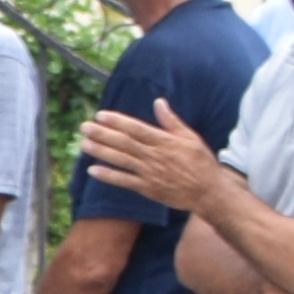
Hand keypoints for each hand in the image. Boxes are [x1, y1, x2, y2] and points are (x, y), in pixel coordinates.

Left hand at [85, 103, 223, 211]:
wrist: (209, 192)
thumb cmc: (201, 162)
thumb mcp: (190, 137)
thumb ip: (171, 121)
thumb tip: (159, 102)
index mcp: (165, 141)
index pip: (136, 128)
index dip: (117, 121)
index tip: (100, 115)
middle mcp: (155, 156)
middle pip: (124, 143)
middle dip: (103, 134)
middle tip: (84, 127)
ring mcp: (150, 173)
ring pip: (121, 160)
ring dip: (101, 152)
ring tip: (84, 144)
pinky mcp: (148, 189)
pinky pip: (125, 182)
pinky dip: (109, 176)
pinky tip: (93, 171)